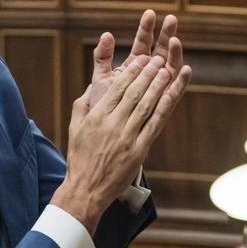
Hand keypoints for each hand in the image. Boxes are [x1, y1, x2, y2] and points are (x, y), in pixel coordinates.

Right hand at [54, 52, 189, 231]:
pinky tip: (171, 95)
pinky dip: (164, 107)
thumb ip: (83, 105)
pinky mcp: (139, 150)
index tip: (141, 59)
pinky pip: (155, 125)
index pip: (117, 89)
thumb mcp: (74, 128)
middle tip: (158, 59)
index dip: (131, 72)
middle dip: (147, 74)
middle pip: (134, 93)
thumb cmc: (79, 157)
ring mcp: (127, 137)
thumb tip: (94, 87)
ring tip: (167, 70)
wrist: (86, 188)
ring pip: (146, 106)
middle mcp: (112, 124)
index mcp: (96, 117)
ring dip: (158, 86)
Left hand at [87, 9, 182, 108]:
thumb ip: (103, 56)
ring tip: (175, 40)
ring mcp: (157, 89)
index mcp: (133, 66)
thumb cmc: (101, 104)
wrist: (103, 131)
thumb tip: (107, 34)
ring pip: (170, 68)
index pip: (142, 43)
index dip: (146, 28)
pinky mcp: (161, 105)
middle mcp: (148, 75)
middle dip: (165, 35)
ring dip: (174, 54)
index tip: (149, 12)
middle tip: (171, 18)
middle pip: (160, 51)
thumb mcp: (100, 77)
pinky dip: (181, 81)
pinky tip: (186, 68)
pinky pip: (174, 92)